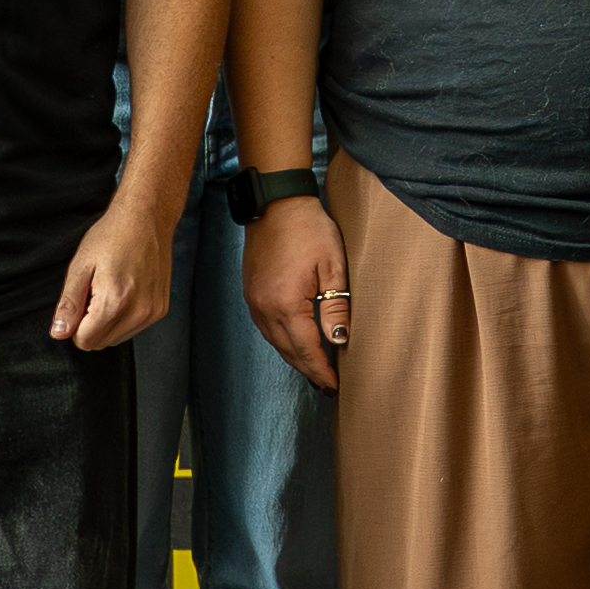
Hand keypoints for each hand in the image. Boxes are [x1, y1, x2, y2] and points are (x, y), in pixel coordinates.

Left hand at [53, 189, 173, 350]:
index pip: (85, 341)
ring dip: (109, 322)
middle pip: (101, 343)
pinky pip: (134, 328)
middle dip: (92, 324)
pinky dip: (125, 316)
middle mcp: (138, 312)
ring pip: (118, 338)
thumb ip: (69, 304)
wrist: (146, 216)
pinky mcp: (161, 309)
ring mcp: (152, 312)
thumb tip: (59, 332)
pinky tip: (126, 289)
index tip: (81, 300)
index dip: (76, 324)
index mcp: (114, 302)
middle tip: (95, 291)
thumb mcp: (81, 265)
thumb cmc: (112, 235)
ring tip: (111, 288)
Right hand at [243, 198, 348, 389]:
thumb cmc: (308, 229)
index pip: (307, 349)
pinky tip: (296, 342)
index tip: (335, 387)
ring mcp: (253, 301)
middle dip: (309, 370)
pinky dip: (283, 340)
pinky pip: (267, 328)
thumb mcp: (333, 266)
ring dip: (295, 357)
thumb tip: (339, 341)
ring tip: (315, 368)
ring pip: (275, 342)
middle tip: (327, 384)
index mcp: (285, 304)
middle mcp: (264, 308)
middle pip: (288, 351)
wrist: (276, 202)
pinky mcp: (250, 293)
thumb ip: (336, 307)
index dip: (322, 371)